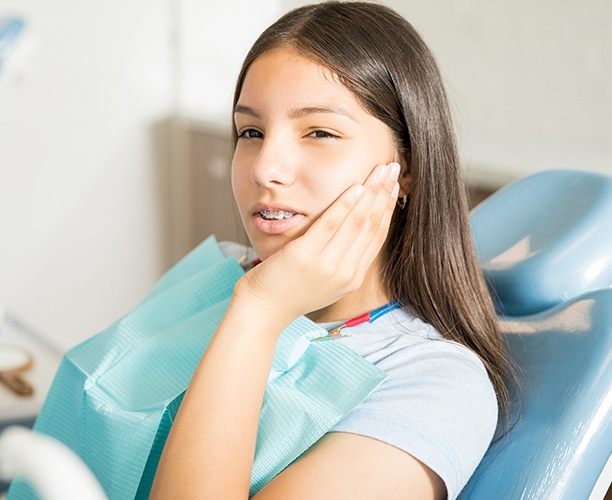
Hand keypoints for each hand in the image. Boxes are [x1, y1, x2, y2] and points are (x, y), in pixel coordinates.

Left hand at [233, 162, 399, 325]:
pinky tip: (356, 187)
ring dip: (372, 192)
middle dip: (384, 193)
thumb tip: (352, 228)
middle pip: (372, 225)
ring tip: (381, 170)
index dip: (387, 208)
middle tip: (394, 167)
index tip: (393, 186)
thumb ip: (341, 258)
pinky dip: (345, 204)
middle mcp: (346, 273)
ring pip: (357, 222)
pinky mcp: (306, 256)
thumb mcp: (324, 279)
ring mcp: (327, 266)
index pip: (377, 236)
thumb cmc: (289, 290)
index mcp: (352, 277)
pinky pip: (331, 225)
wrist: (262, 310)